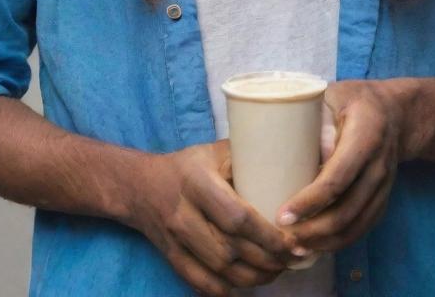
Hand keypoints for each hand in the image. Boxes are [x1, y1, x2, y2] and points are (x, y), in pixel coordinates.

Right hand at [127, 141, 298, 296]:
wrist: (140, 186)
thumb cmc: (188, 165)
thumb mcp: (216, 151)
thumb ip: (249, 157)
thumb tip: (293, 163)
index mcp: (197, 182)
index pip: (237, 217)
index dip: (268, 235)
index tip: (293, 240)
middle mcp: (184, 213)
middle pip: (231, 250)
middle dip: (268, 260)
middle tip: (294, 258)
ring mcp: (175, 240)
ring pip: (220, 272)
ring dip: (254, 278)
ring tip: (278, 270)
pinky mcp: (171, 259)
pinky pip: (202, 284)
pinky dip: (228, 290)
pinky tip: (248, 283)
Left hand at [277, 80, 401, 255]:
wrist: (396, 113)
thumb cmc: (355, 101)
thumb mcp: (334, 95)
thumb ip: (319, 120)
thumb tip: (304, 156)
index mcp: (366, 137)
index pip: (337, 179)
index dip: (310, 202)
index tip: (282, 216)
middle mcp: (378, 167)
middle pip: (346, 211)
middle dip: (313, 232)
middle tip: (282, 238)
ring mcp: (384, 186)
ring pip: (355, 226)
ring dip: (325, 243)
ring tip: (295, 248)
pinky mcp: (383, 199)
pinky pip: (362, 227)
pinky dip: (339, 242)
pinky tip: (317, 246)